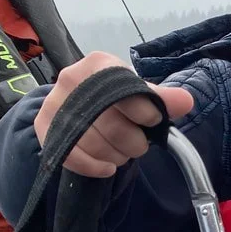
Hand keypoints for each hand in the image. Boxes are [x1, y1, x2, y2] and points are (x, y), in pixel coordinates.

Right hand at [35, 52, 194, 177]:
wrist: (77, 102)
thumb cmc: (116, 98)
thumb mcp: (139, 92)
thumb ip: (162, 98)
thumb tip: (185, 102)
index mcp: (99, 64)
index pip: (126, 92)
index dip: (145, 114)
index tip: (152, 121)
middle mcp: (71, 79)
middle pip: (110, 123)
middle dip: (134, 142)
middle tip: (139, 144)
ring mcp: (54, 103)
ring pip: (92, 143)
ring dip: (116, 156)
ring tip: (122, 153)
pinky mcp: (44, 127)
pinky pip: (71, 156)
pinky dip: (95, 167)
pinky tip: (107, 167)